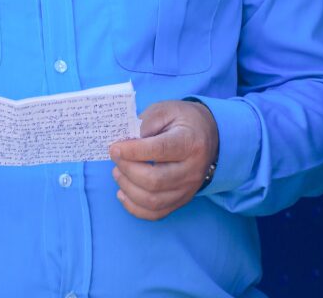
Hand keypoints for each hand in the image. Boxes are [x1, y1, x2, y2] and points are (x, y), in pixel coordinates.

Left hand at [109, 100, 218, 219]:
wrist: (208, 134)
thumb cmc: (182, 119)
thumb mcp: (164, 109)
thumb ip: (144, 123)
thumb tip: (124, 143)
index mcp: (190, 142)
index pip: (160, 150)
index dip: (133, 151)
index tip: (114, 147)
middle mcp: (192, 169)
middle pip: (155, 180)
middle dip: (128, 170)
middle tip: (115, 157)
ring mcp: (188, 189)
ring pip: (153, 200)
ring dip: (128, 188)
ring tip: (117, 172)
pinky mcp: (182, 200)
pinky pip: (157, 213)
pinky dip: (135, 208)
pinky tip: (122, 193)